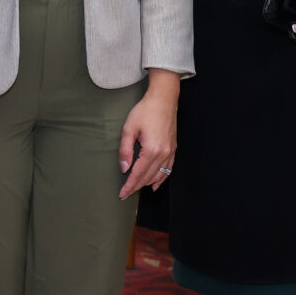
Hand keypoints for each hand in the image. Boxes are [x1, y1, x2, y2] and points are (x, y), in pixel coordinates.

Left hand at [116, 72, 179, 198]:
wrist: (163, 100)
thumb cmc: (145, 111)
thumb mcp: (129, 129)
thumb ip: (125, 150)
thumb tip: (124, 168)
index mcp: (152, 150)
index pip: (138, 174)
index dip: (129, 186)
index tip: (122, 194)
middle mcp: (163, 154)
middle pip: (148, 177)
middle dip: (136, 187)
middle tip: (125, 194)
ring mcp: (170, 152)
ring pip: (158, 175)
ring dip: (146, 183)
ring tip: (135, 188)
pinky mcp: (173, 149)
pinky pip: (168, 169)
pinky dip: (161, 178)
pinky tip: (155, 185)